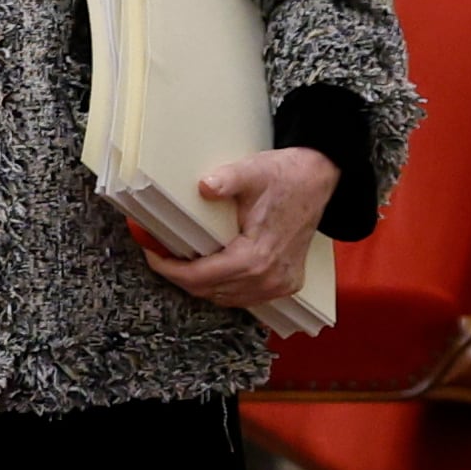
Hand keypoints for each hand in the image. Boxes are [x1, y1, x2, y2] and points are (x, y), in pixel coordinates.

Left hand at [141, 145, 338, 311]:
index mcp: (257, 257)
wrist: (319, 180)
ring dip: (202, 283)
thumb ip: (227, 179)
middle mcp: (270, 279)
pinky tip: (212, 269)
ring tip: (182, 262)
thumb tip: (203, 187)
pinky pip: (244, 296)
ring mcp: (280, 285)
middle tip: (162, 256)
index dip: (170, 270)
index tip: (152, 255)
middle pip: (209, 291)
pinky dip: (224, 286)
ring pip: (225, 298)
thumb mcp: (253, 171)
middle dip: (180, 276)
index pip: (200, 278)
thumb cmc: (285, 176)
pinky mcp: (286, 284)